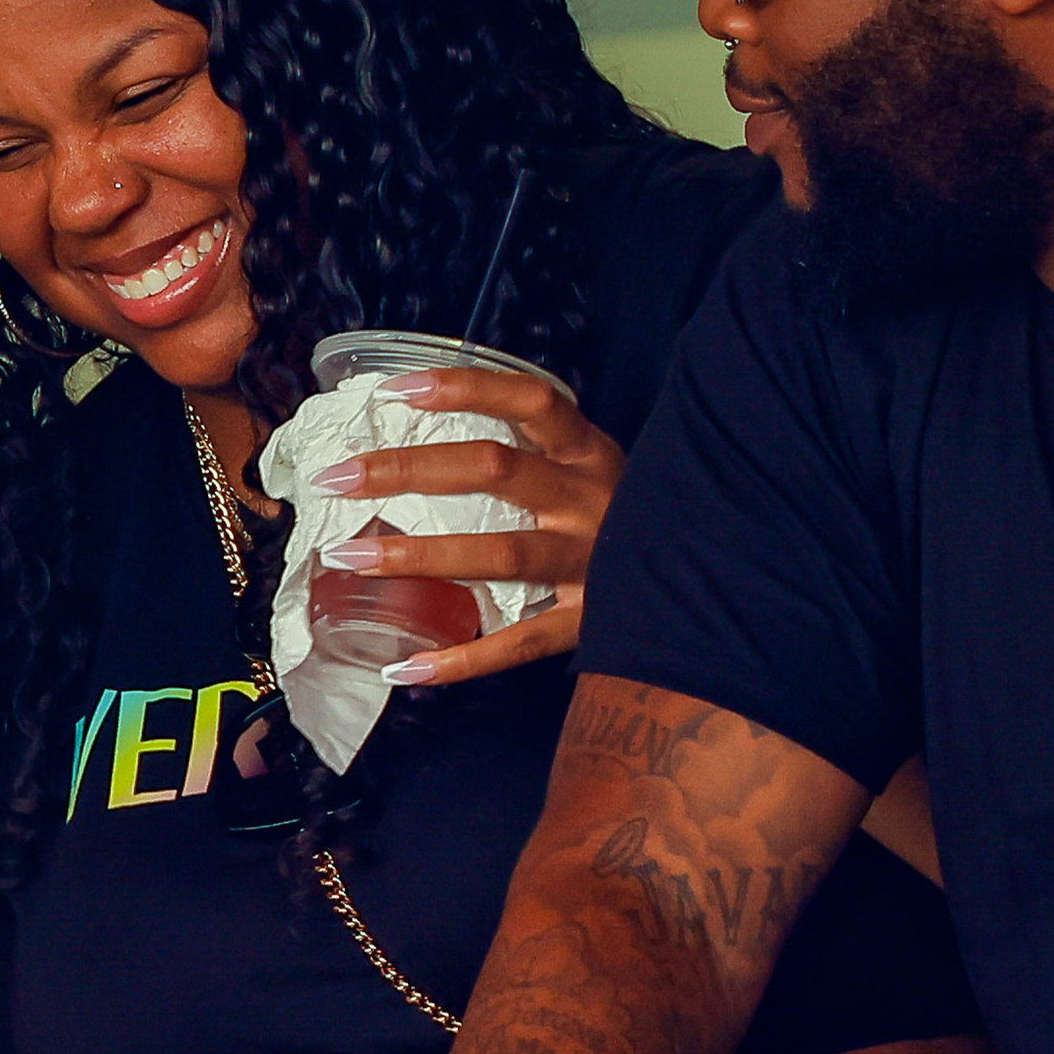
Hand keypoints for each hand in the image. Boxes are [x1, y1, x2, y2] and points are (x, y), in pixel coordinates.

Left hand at [301, 364, 622, 686]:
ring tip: (348, 559)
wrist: (717, 580)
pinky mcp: (593, 625)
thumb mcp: (595, 474)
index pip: (530, 400)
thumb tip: (427, 453)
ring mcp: (595, 564)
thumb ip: (534, 459)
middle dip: (407, 470)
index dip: (464, 387)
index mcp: (590, 453)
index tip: (395, 390)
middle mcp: (592, 499)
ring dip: (417, 555)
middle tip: (337, 479)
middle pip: (494, 469)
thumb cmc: (630, 521)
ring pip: (500, 554)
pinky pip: (517, 644)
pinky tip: (405, 666)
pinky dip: (459, 659)